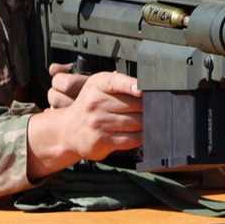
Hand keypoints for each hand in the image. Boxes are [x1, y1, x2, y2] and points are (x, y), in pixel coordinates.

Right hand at [27, 71, 142, 179]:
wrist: (68, 131)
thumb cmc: (89, 107)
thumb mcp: (99, 88)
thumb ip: (120, 83)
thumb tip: (149, 84)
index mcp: (98, 85)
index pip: (118, 82)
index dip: (133, 86)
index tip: (143, 90)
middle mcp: (96, 102)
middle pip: (136, 105)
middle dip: (150, 108)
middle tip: (157, 109)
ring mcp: (98, 123)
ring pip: (136, 123)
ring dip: (147, 124)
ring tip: (149, 122)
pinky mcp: (102, 141)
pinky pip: (132, 139)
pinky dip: (141, 137)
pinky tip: (141, 134)